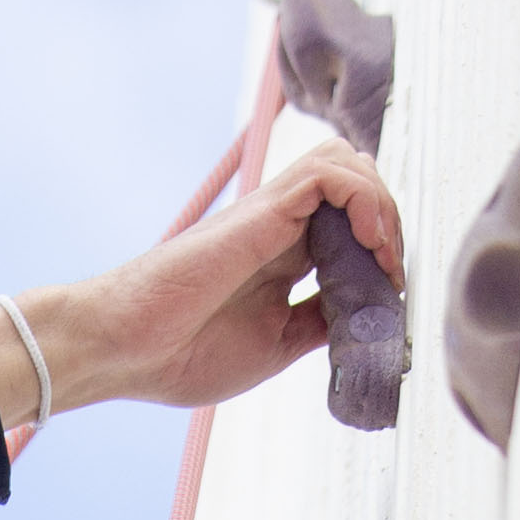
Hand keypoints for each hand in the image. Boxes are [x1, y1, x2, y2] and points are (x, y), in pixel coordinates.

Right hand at [0, 140, 405, 436]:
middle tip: (392, 278)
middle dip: (390, 223)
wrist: (128, 349)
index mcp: (280, 259)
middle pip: (355, 184)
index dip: (383, 252)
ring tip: (384, 258)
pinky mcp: (263, 210)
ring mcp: (271, 215)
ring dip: (382, 206)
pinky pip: (331, 174)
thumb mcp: (275, 345)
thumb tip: (367, 317)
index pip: (349, 225)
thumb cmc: (182, 355)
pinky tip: (370, 244)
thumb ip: (319, 323)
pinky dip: (365, 199)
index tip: (391, 301)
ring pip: (347, 164)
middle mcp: (279, 228)